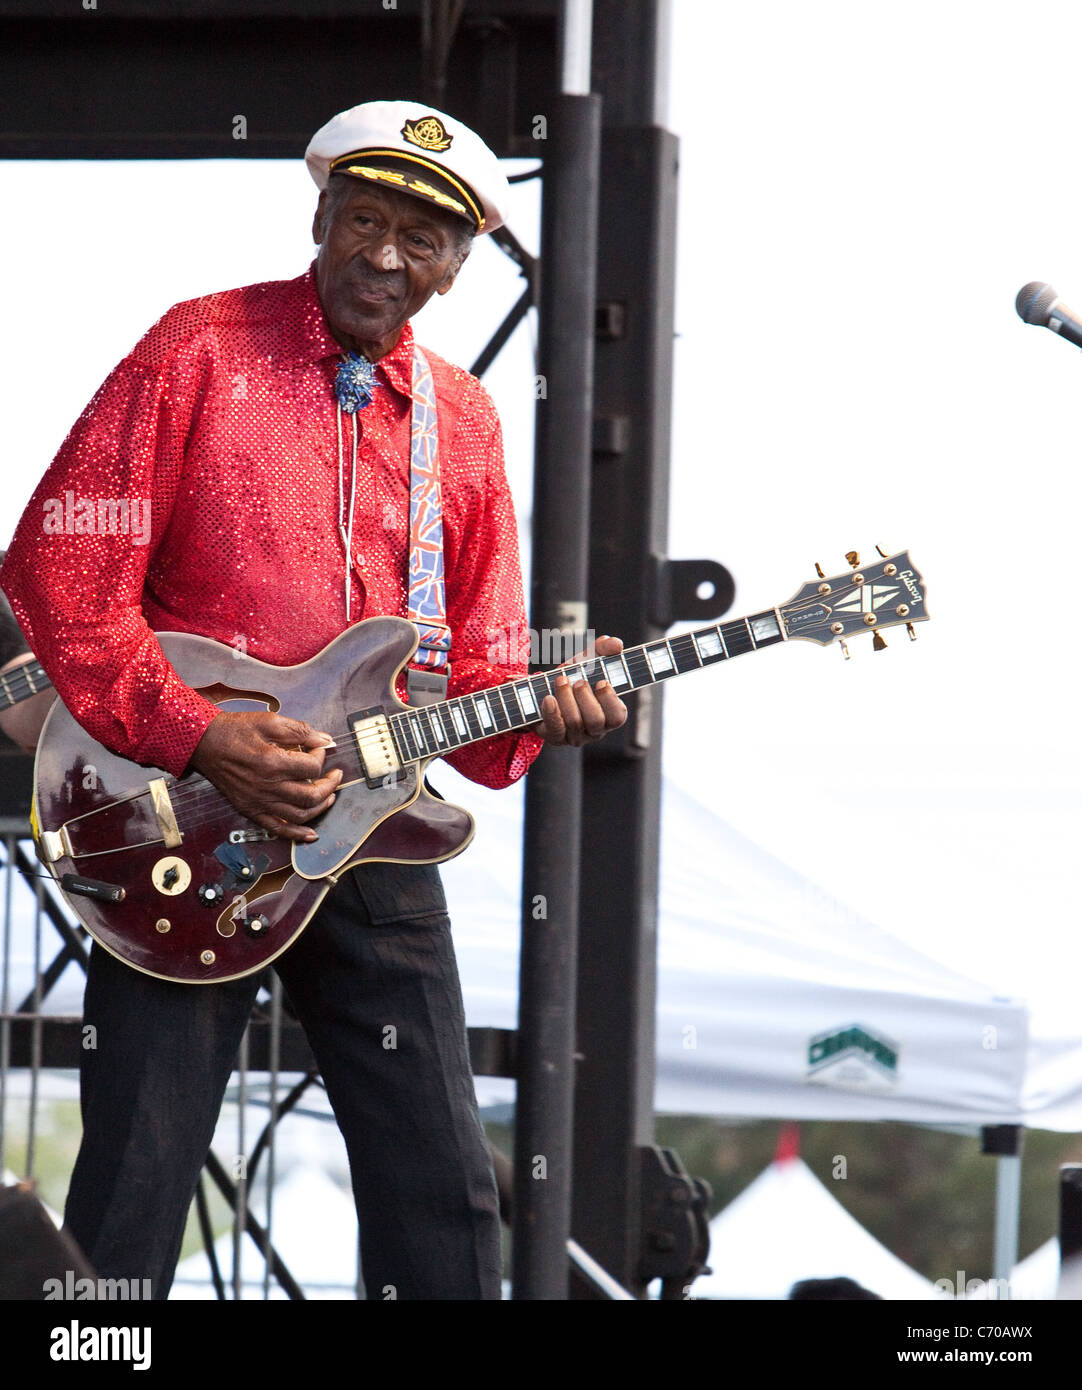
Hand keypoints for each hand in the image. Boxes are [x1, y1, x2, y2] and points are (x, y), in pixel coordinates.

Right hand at [189, 711, 341, 842]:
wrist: (204, 743)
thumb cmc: (235, 731)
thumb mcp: (269, 721)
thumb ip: (300, 731)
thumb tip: (325, 740)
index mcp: (272, 763)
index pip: (312, 767)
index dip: (321, 755)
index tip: (318, 748)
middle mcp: (267, 786)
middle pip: (311, 795)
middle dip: (330, 785)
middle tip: (335, 775)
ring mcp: (259, 801)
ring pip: (299, 815)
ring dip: (320, 807)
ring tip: (329, 797)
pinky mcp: (251, 809)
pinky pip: (277, 829)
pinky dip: (297, 834)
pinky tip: (311, 834)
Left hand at [536, 635, 628, 747]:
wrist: (543, 688)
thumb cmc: (573, 676)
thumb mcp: (588, 660)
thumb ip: (604, 648)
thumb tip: (617, 644)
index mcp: (608, 714)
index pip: (617, 716)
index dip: (610, 700)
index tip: (601, 682)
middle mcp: (594, 730)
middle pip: (596, 720)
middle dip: (586, 697)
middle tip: (578, 681)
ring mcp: (575, 736)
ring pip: (575, 723)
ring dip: (567, 698)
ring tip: (561, 681)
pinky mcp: (555, 737)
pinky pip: (555, 729)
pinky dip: (552, 712)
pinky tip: (548, 698)